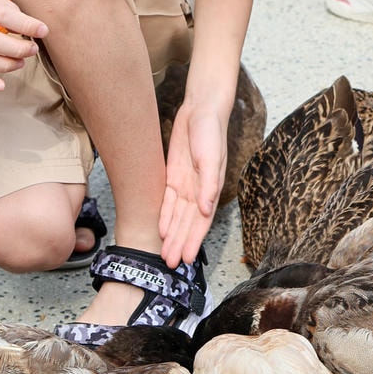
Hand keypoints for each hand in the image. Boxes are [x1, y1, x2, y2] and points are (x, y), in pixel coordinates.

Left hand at [160, 99, 226, 266]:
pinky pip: (168, 201)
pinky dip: (165, 216)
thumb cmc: (211, 132)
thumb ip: (209, 183)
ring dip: (172, 236)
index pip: (201, 221)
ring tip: (165, 254)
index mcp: (211, 189)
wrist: (201, 110)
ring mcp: (186, 185)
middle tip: (170, 263)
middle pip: (187, 223)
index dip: (194, 240)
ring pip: (178, 216)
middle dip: (180, 244)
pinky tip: (161, 230)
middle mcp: (199, 191)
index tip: (188, 258)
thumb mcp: (211, 157)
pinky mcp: (174, 176)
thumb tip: (206, 209)